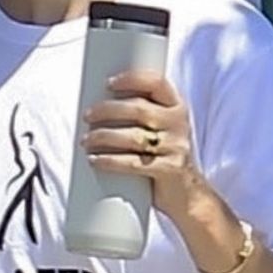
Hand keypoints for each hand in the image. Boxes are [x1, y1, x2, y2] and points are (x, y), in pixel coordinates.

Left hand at [82, 69, 200, 222]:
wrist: (186, 194)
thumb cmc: (163, 154)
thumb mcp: (161, 128)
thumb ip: (141, 112)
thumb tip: (97, 103)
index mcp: (176, 107)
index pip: (156, 83)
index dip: (132, 79)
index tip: (108, 83)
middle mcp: (178, 123)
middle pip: (139, 109)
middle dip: (108, 110)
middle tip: (87, 116)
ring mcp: (175, 147)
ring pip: (133, 137)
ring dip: (103, 136)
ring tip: (86, 140)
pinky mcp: (168, 170)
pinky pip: (133, 163)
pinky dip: (110, 161)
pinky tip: (95, 159)